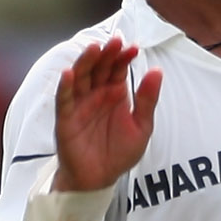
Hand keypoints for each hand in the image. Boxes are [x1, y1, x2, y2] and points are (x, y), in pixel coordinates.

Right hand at [51, 37, 159, 193]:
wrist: (99, 179)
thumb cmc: (118, 153)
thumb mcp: (142, 127)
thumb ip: (147, 100)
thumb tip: (157, 71)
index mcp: (115, 93)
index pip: (118, 68)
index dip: (124, 57)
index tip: (133, 48)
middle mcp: (96, 94)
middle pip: (99, 68)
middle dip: (107, 54)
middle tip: (115, 41)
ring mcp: (80, 104)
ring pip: (80, 77)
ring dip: (86, 62)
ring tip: (94, 48)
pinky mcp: (66, 118)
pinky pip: (64, 99)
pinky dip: (65, 86)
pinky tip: (69, 73)